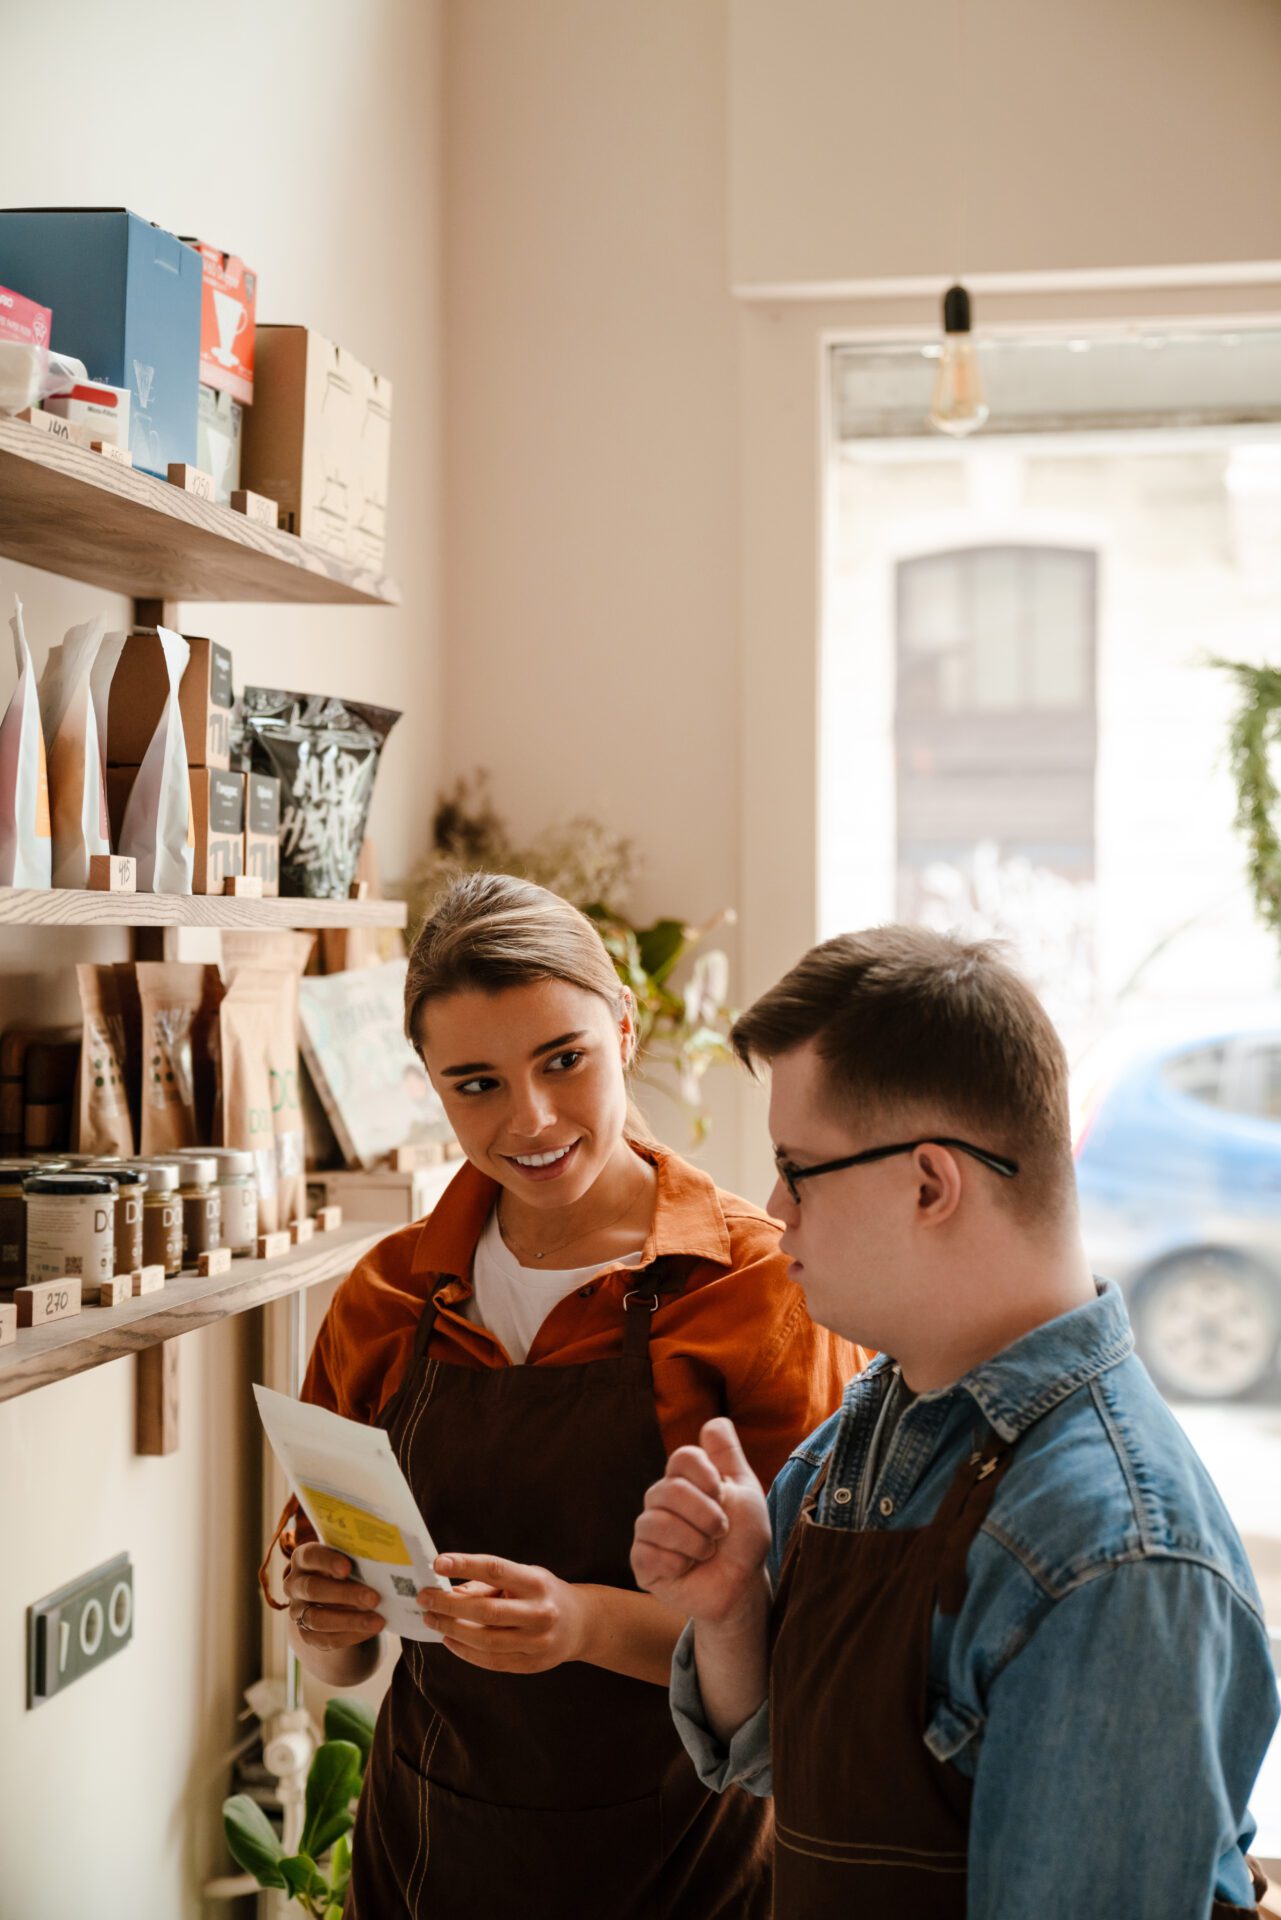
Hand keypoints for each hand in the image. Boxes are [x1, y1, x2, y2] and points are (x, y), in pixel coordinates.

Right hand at [283, 1542, 384, 1650]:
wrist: (336, 1594)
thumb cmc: (346, 1568)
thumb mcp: (347, 1558)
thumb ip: (356, 1560)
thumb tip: (382, 1568)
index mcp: (303, 1558)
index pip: (311, 1556)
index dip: (328, 1561)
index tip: (348, 1568)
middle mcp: (294, 1584)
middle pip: (314, 1589)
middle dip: (346, 1594)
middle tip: (375, 1598)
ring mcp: (296, 1610)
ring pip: (318, 1619)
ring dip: (351, 1621)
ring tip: (378, 1621)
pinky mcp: (305, 1633)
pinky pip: (325, 1639)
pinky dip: (350, 1636)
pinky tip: (370, 1631)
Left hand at [418, 1554, 588, 1672]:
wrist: (581, 1623)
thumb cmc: (543, 1593)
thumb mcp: (522, 1577)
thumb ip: (486, 1584)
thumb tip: (448, 1590)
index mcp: (536, 1583)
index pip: (496, 1570)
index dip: (465, 1565)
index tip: (438, 1563)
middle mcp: (539, 1612)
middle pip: (486, 1611)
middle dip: (449, 1604)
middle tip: (424, 1598)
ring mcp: (536, 1642)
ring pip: (485, 1640)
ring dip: (452, 1629)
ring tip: (432, 1619)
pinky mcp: (531, 1664)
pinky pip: (491, 1661)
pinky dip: (465, 1651)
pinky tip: (449, 1639)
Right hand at [630, 1417, 771, 1625]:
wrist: (742, 1585)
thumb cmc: (744, 1538)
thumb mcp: (745, 1492)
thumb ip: (728, 1456)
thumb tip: (714, 1421)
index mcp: (685, 1479)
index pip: (682, 1457)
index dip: (706, 1476)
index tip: (723, 1494)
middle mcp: (662, 1499)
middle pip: (670, 1490)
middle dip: (706, 1515)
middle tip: (721, 1532)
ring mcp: (649, 1530)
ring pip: (656, 1522)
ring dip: (695, 1542)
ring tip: (707, 1552)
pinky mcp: (642, 1561)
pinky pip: (647, 1552)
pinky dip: (677, 1563)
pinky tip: (687, 1568)